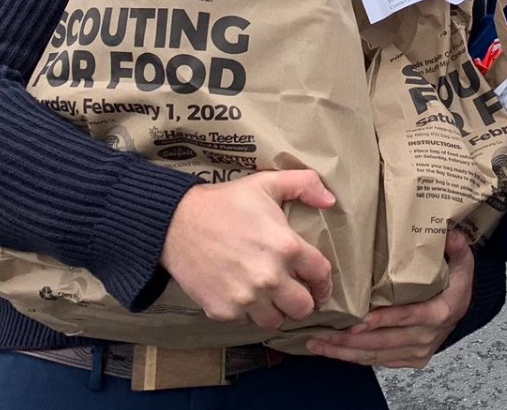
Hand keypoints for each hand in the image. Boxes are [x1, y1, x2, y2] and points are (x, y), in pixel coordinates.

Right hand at [160, 169, 334, 328]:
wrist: (175, 223)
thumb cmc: (224, 203)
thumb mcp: (267, 182)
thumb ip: (304, 184)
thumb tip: (331, 200)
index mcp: (286, 247)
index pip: (321, 275)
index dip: (323, 282)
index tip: (319, 285)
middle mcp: (270, 277)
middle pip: (303, 308)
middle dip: (303, 301)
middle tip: (295, 294)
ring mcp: (246, 297)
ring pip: (275, 321)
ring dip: (276, 312)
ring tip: (270, 299)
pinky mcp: (223, 311)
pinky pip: (246, 323)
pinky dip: (247, 314)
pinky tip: (244, 296)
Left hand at [307, 230, 473, 367]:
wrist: (462, 309)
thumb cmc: (456, 283)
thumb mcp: (463, 262)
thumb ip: (458, 247)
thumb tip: (450, 233)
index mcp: (439, 312)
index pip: (409, 316)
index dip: (384, 320)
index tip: (358, 321)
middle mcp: (427, 337)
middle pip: (384, 341)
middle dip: (349, 341)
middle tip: (319, 333)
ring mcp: (418, 352)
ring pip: (376, 355)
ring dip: (344, 353)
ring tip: (316, 344)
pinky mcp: (409, 360)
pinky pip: (378, 362)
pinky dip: (353, 358)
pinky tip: (332, 351)